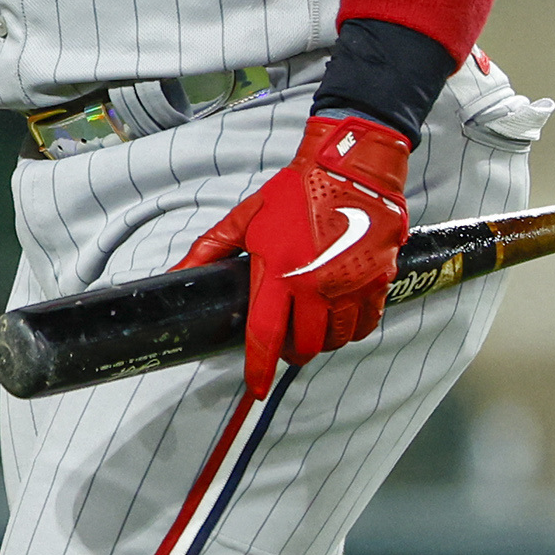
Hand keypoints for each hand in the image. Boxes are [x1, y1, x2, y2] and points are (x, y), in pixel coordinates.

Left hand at [176, 114, 411, 395]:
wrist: (351, 169)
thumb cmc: (297, 191)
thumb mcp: (246, 217)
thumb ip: (210, 249)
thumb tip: (178, 272)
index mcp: (279, 272)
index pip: (264, 336)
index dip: (259, 368)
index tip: (256, 386)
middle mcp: (315, 285)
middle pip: (303, 346)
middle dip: (291, 352)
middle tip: (286, 343)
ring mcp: (349, 286)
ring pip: (335, 340)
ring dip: (321, 342)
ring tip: (313, 327)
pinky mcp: (376, 281)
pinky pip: (365, 325)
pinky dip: (351, 329)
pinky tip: (340, 317)